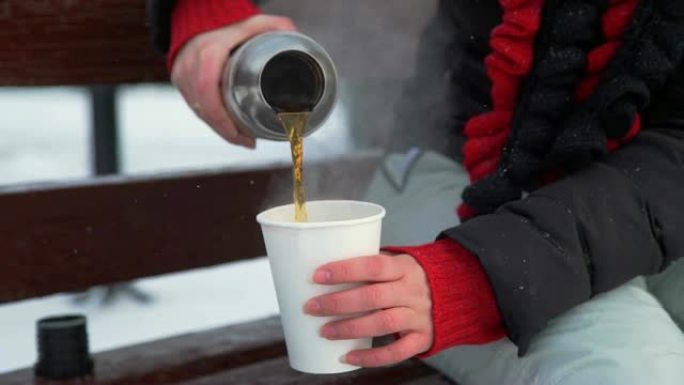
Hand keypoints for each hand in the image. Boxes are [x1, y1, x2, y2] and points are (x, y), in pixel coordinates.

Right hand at [171, 15, 296, 147]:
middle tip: (249, 143)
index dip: (223, 122)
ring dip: (220, 128)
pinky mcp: (180, 79)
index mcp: (208, 53)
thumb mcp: (255, 22)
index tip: (243, 136)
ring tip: (242, 139)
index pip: (208, 95)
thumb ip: (277, 28)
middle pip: (205, 110)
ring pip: (200, 112)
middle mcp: (190, 66)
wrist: (198, 15)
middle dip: (226, 132)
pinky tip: (227, 129)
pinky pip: (195, 106)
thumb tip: (298, 40)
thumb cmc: (229, 20)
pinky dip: (212, 119)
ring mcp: (182, 74)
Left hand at [305, 254, 433, 366]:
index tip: (317, 276)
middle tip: (311, 307)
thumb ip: (371, 269)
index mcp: (405, 267)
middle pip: (373, 297)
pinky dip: (371, 357)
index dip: (345, 270)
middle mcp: (413, 291)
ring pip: (383, 323)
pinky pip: (396, 352)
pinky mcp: (422, 338)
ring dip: (350, 328)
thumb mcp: (398, 264)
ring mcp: (419, 316)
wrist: (455, 294)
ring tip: (325, 332)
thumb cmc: (412, 278)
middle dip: (338, 303)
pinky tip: (348, 356)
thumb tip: (326, 275)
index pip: (373, 266)